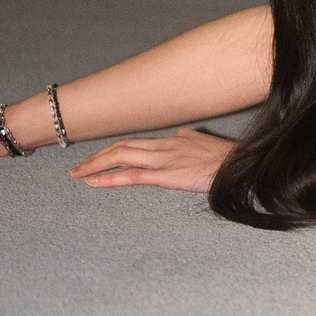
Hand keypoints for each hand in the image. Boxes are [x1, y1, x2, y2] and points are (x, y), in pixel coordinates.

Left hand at [71, 127, 234, 193]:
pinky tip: (93, 182)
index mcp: (173, 139)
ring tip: (77, 173)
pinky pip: (132, 176)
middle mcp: (164, 145)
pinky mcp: (166, 175)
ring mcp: (164, 159)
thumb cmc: (227, 158)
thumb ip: (189, 138)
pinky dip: (110, 178)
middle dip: (97, 156)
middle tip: (78, 166)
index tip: (99, 156)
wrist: (239, 165)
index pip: (135, 142)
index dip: (113, 149)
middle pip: (122, 146)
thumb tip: (182, 134)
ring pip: (121, 156)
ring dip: (95, 164)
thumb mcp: (205, 141)